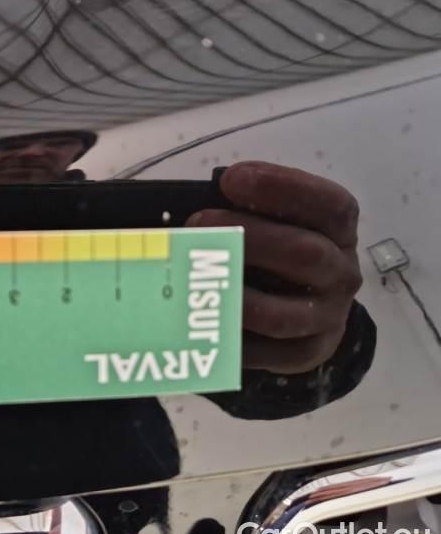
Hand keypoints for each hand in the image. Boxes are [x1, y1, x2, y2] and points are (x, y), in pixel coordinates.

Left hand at [186, 161, 362, 373]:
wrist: (314, 309)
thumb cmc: (281, 250)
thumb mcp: (277, 220)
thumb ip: (248, 208)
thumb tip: (192, 206)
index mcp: (338, 230)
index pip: (329, 205)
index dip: (282, 188)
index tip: (232, 179)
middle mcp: (341, 273)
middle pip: (305, 254)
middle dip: (248, 237)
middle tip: (198, 223)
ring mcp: (327, 317)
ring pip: (281, 315)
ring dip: (233, 295)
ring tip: (193, 278)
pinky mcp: (306, 352)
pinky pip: (266, 354)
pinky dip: (229, 340)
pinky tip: (200, 323)